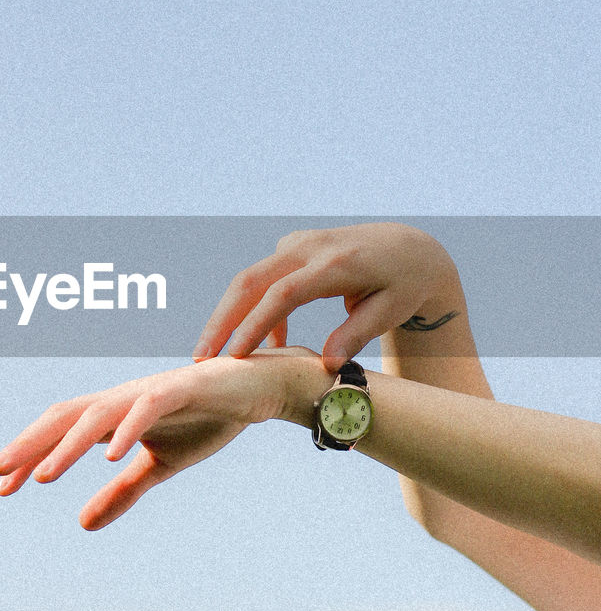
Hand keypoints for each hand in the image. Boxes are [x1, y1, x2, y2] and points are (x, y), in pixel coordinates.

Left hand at [0, 350, 320, 529]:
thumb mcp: (159, 467)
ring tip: (42, 475)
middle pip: (65, 416)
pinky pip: (147, 407)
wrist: (257, 391)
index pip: (60, 432)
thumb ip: (122, 492)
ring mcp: (149, 391)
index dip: (28, 454)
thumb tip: (81, 524)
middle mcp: (123, 398)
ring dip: (67, 445)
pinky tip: (110, 455)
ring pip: (98, 414)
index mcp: (113, 414)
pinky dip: (127, 430)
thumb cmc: (205, 420)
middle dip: (29, 443)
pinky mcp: (182, 388)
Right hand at [192, 223, 460, 370]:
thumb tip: (328, 365)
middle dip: (222, 321)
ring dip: (228, 317)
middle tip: (202, 358)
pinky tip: (264, 347)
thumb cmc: (403, 285)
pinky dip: (254, 313)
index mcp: (334, 264)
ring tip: (213, 356)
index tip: (236, 356)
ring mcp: (296, 244)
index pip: (283, 294)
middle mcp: (308, 248)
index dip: (256, 325)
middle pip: (250, 282)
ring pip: (248, 280)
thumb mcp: (389, 311)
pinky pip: (262, 281)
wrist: (408, 247)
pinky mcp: (290, 249)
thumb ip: (356, 335)